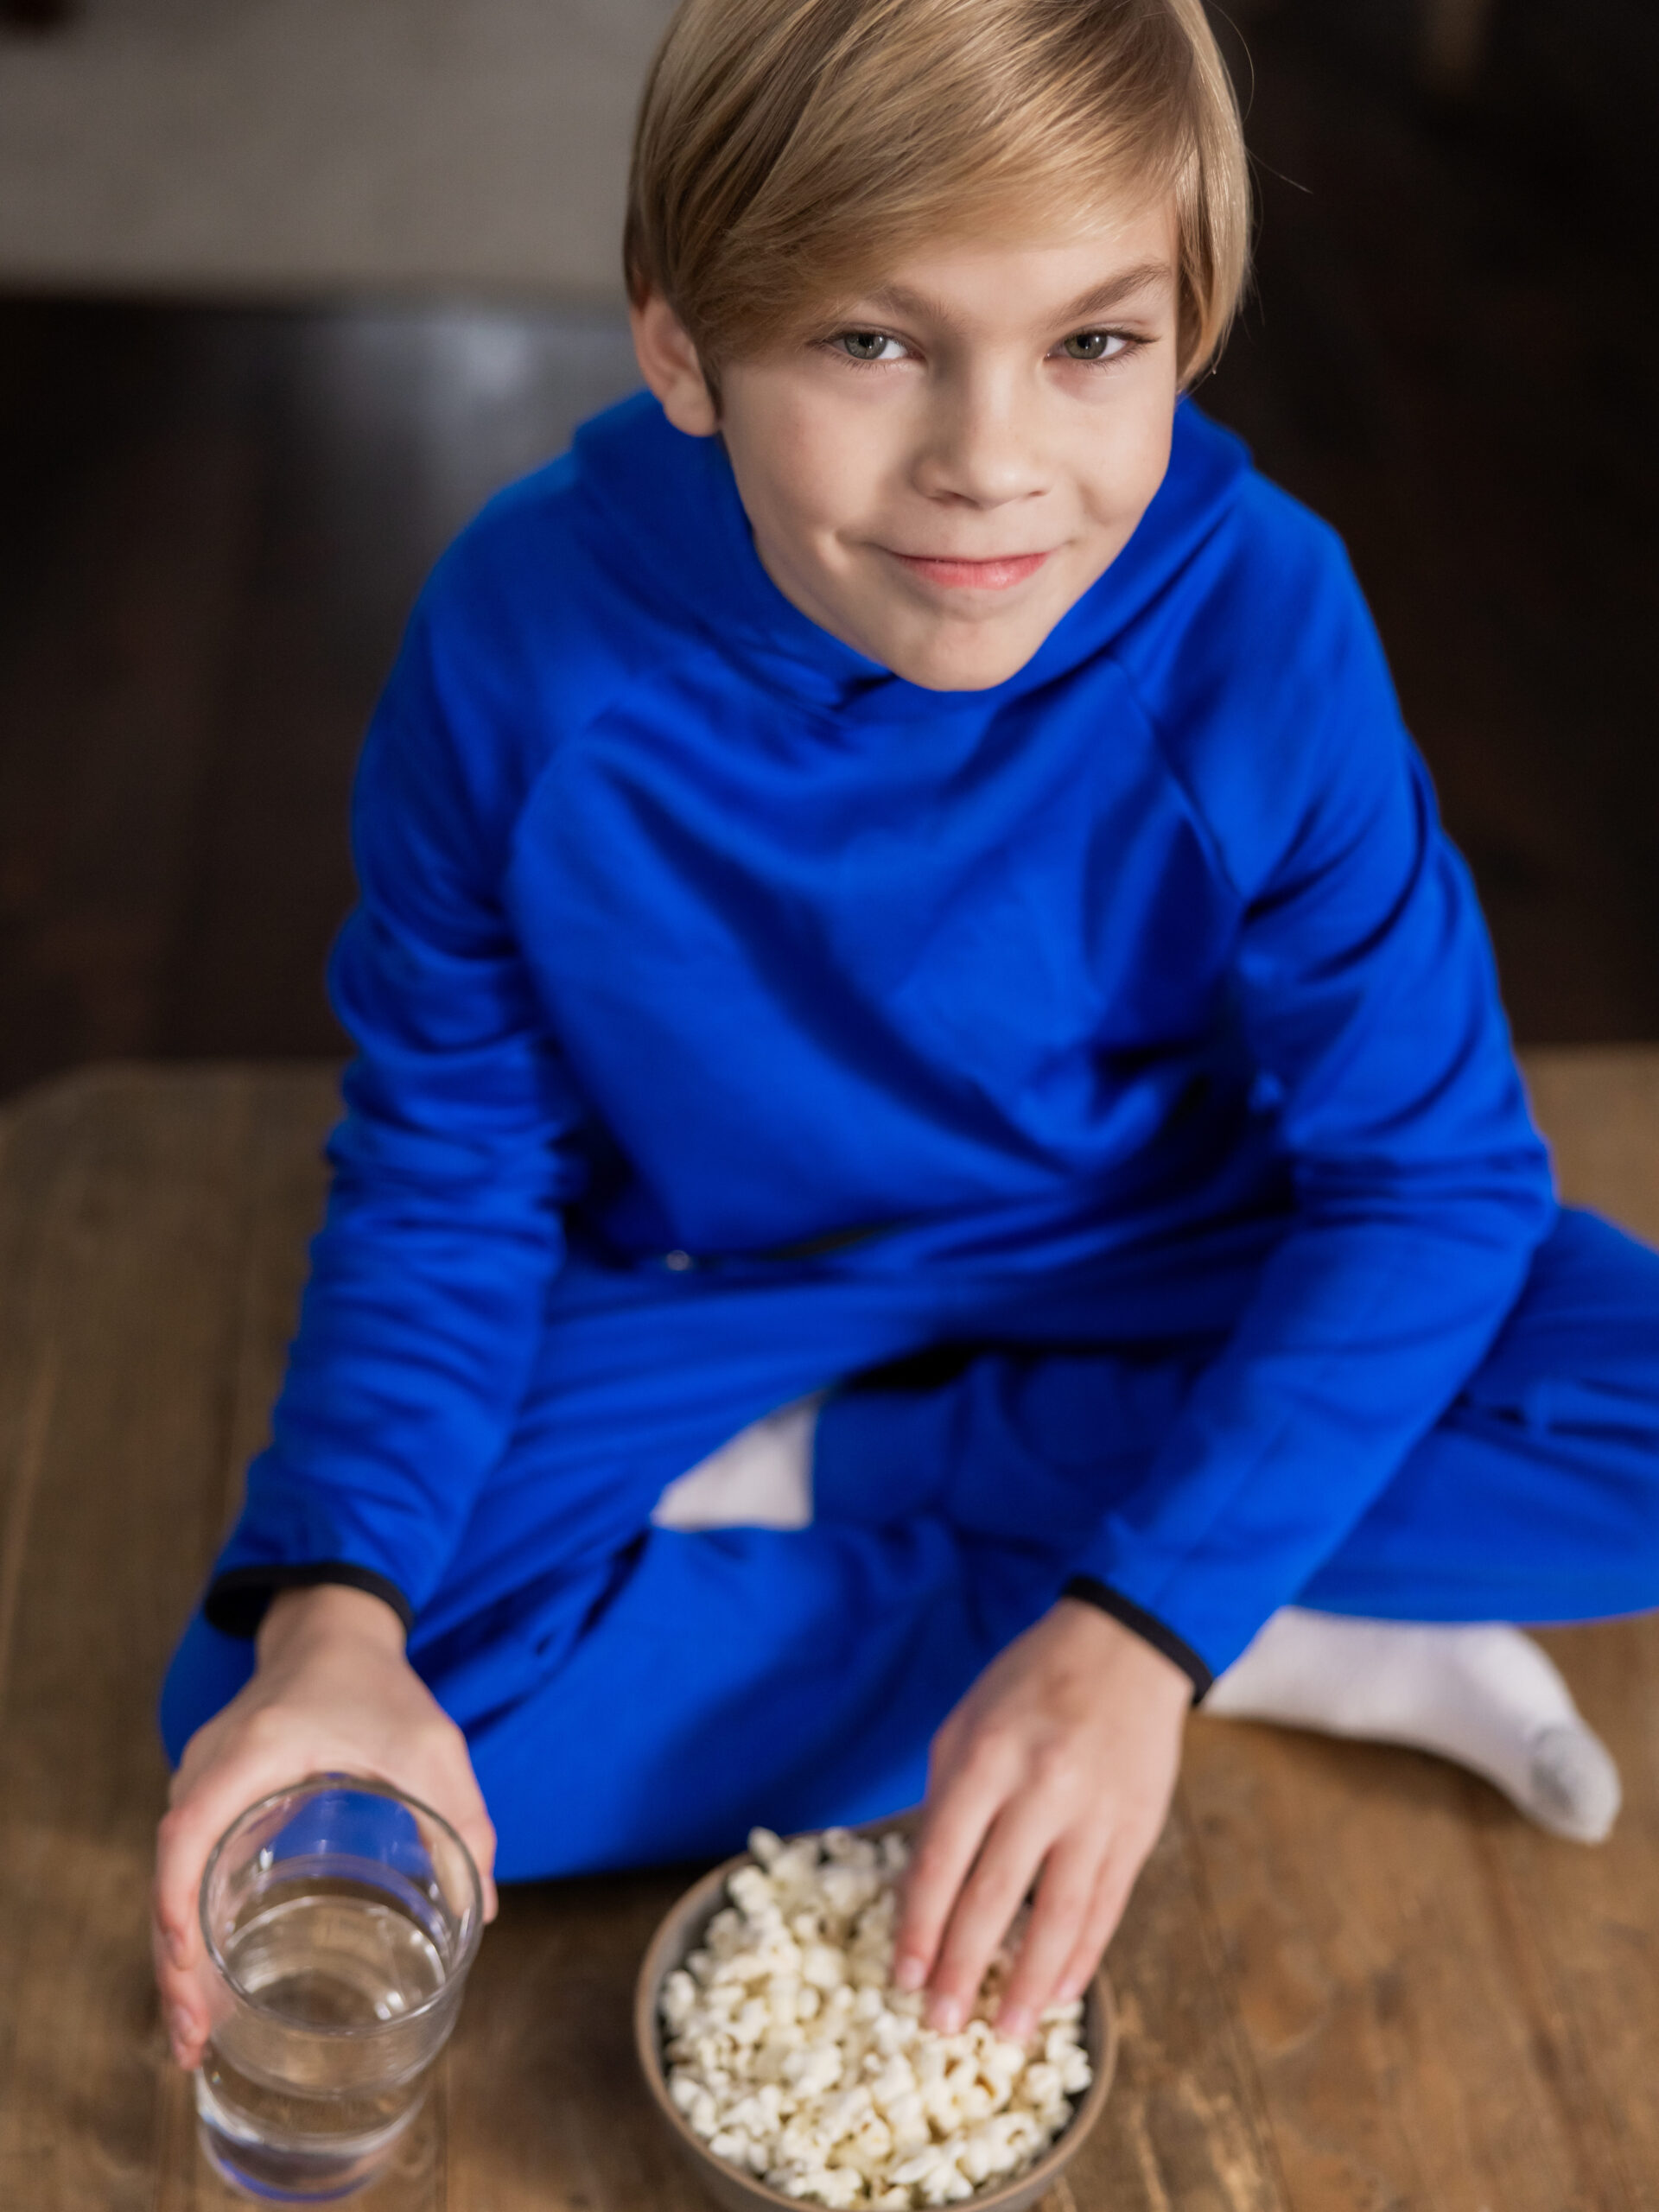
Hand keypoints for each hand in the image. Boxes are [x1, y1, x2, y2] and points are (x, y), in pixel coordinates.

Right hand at [152, 1584, 497, 2070]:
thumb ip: (462, 1821)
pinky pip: (183, 1869)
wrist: (331, 1632)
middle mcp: (212, 1767)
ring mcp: (201, 1782)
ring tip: (193, 2036)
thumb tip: (484, 1911)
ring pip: (169, 1880)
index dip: (178, 1900)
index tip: (188, 1964)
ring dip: (175, 1957)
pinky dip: (186, 1927)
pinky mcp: (209, 1800)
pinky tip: (204, 1984)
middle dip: (173, 1961)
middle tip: (192, 2039)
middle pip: (168, 1871)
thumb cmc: (378, 1686)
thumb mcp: (432, 1745)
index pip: (189, 1828)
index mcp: (256, 1750)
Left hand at [894, 1597, 1188, 2038]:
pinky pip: (1107, 1905)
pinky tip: (1059, 1990)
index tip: (903, 1977)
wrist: (1122, 1647)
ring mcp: (1095, 1812)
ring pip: (1060, 1915)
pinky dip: (1082, 1954)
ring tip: (1007, 2031)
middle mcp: (1042, 1788)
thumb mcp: (965, 1726)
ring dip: (1029, 1982)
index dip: (919, 1927)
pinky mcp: (1135, 1829)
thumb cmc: (1026, 1686)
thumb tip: (922, 1896)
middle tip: (942, 2024)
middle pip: (995, 1898)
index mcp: (986, 1757)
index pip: (942, 1861)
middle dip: (964, 1969)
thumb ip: (945, 1804)